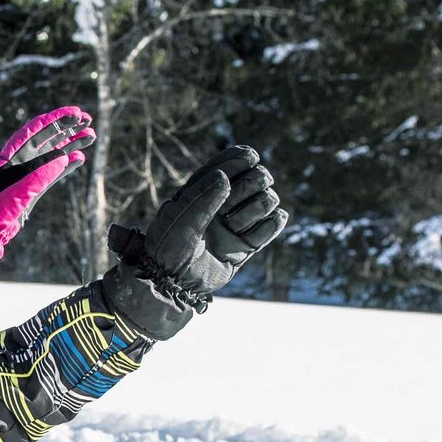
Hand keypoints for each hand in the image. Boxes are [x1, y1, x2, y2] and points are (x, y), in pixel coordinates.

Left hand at [0, 106, 91, 284]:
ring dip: (72, 145)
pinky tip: (81, 159)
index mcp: (10, 157)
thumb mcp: (17, 194)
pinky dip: (67, 166)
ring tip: (91, 137)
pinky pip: (53, 174)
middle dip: (67, 128)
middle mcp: (19, 163)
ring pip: (53, 154)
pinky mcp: (33, 190)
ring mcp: (27, 175)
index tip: (74, 113)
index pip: (34, 130)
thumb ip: (39, 177)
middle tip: (88, 120)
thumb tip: (63, 158)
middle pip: (46, 138)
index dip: (54, 119)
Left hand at [100, 145, 287, 338]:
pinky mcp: (246, 245)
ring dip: (256, 208)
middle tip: (231, 204)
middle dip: (251, 184)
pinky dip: (271, 224)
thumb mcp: (179, 219)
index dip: (244, 157)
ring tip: (234, 225)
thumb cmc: (168, 248)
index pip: (233, 161)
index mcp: (203, 190)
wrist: (172, 284)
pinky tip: (255, 229)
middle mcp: (222, 204)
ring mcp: (236, 224)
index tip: (250, 158)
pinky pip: (273, 225)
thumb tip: (224, 177)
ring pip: (268, 200)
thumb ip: (202, 197)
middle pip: (257, 177)